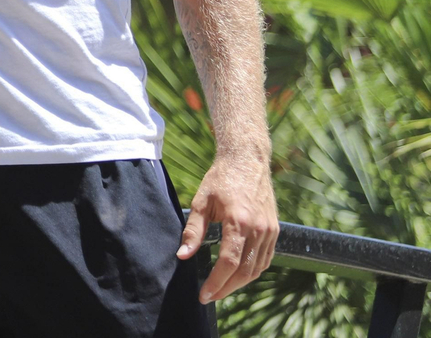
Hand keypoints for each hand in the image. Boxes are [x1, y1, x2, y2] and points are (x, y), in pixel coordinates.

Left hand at [177, 156, 278, 302]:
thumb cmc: (220, 179)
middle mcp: (259, 229)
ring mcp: (270, 231)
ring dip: (239, 283)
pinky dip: (252, 271)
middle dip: (226, 287)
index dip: (216, 282)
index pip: (229, 262)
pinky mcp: (275, 230)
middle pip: (245, 271)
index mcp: (239, 221)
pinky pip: (265, 259)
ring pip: (257, 268)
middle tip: (209, 296)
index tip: (203, 294)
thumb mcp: (200, 202)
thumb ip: (193, 231)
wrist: (247, 161)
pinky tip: (238, 275)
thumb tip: (182, 256)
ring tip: (220, 288)